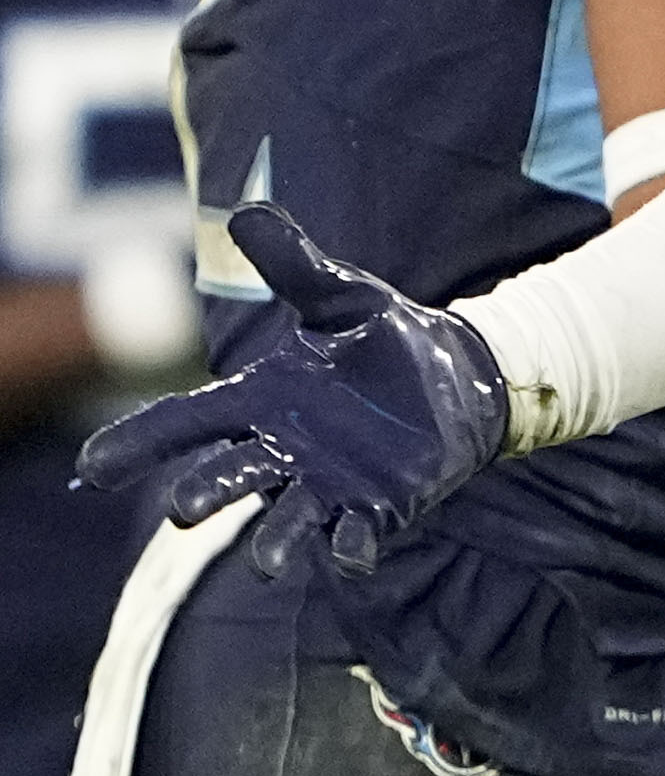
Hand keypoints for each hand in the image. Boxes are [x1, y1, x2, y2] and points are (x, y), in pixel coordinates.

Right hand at [77, 204, 505, 578]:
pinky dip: (351, 545)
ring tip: (268, 563)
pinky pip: (356, 535)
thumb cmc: (384, 336)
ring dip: (274, 543)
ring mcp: (326, 485)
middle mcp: (282, 450)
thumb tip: (247, 212)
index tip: (96, 466)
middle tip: (182, 511)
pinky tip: (351, 551)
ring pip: (286, 520)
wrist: (458, 375)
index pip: (186, 421)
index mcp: (260, 400)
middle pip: (228, 475)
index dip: (139, 443)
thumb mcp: (341, 294)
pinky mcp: (377, 506)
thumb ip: (295, 263)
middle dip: (204, 493)